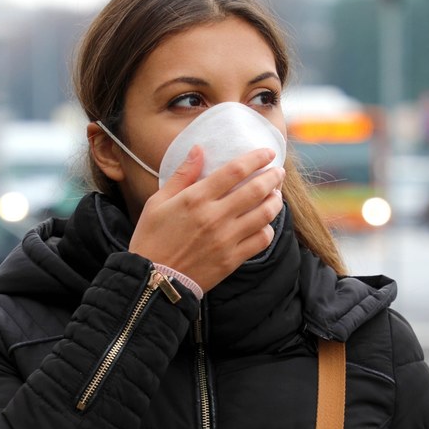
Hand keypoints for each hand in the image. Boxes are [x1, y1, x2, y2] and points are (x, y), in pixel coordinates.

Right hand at [128, 145, 284, 292]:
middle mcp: (214, 217)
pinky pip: (261, 241)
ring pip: (264, 215)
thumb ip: (182, 175)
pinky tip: (264, 224)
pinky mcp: (232, 260)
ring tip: (276, 195)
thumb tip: (199, 149)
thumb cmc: (151, 239)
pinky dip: (268, 229)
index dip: (256, 158)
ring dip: (275, 201)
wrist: (152, 280)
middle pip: (256, 190)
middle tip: (278, 172)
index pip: (235, 170)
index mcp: (196, 199)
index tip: (267, 153)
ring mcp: (226, 239)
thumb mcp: (157, 202)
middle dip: (273, 177)